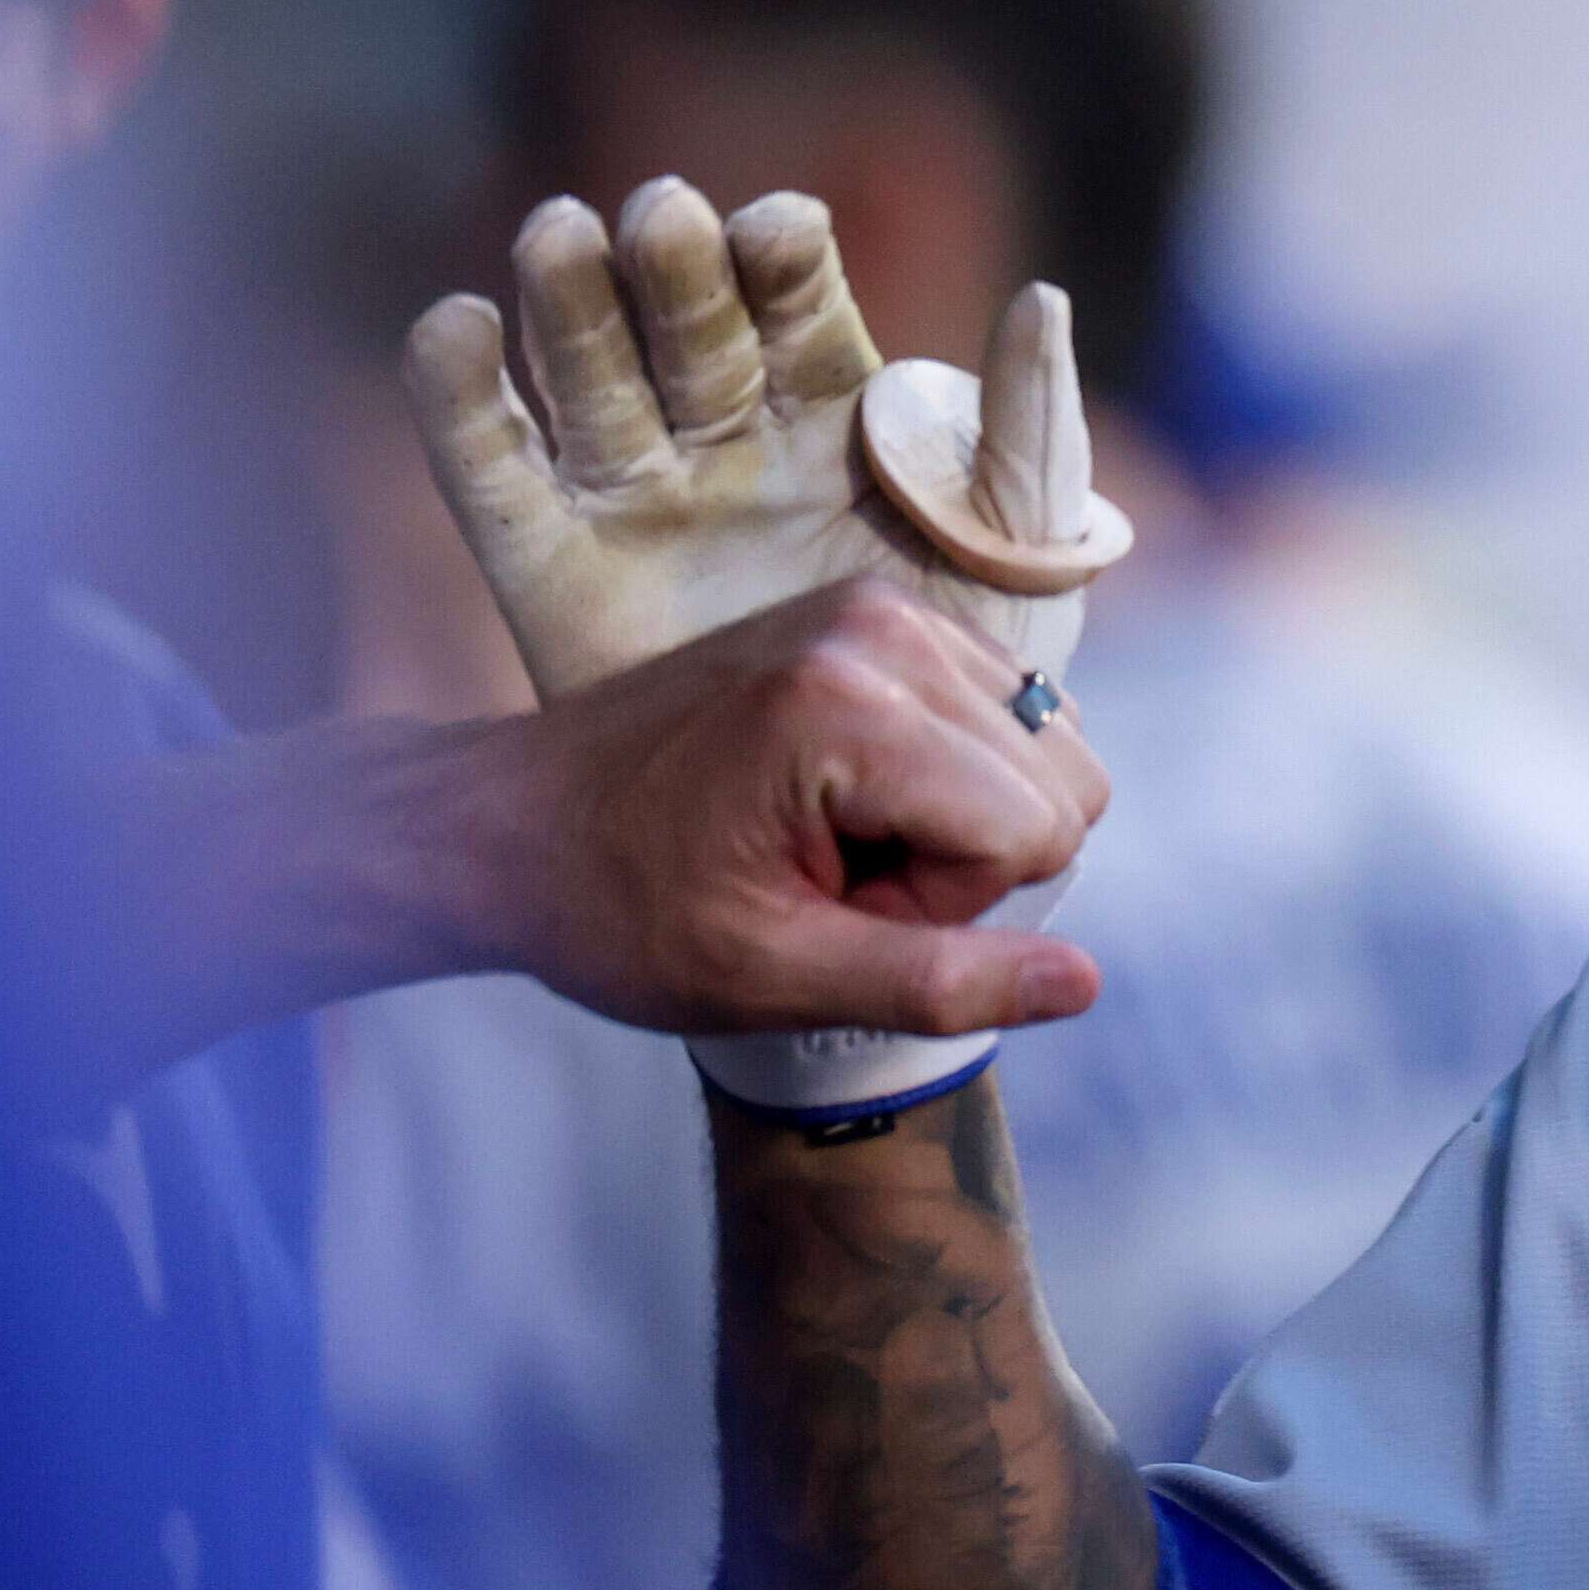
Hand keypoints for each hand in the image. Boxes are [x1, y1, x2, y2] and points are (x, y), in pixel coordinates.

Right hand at [407, 179, 1129, 701]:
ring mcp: (634, 492)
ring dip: (566, 296)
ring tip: (559, 237)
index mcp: (835, 405)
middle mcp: (726, 429)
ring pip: (585, 368)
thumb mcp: (1017, 556)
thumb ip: (1026, 432)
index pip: (798, 296)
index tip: (779, 230)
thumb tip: (1041, 297)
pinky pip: (488, 472)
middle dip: (672, 262)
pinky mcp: (551, 569)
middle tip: (662, 217)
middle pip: (685, 315)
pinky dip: (458, 393)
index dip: (781, 254)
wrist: (865, 830)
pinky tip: (457, 323)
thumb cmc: (968, 679)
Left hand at [436, 579, 1108, 1048]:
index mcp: (853, 707)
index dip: (945, 905)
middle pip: (1061, 781)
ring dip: (961, 814)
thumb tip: (1084, 983)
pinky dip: (952, 769)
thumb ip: (936, 982)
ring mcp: (884, 606)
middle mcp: (886, 628)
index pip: (1034, 834)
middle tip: (828, 876)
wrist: (504, 822)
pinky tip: (844, 795)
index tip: (827, 906)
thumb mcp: (771, 976)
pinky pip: (1005, 707)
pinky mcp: (879, 608)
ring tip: (829, 835)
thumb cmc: (620, 910)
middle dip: (964, 858)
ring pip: (1047, 743)